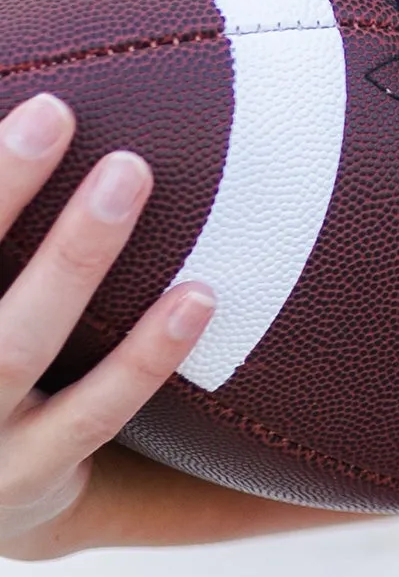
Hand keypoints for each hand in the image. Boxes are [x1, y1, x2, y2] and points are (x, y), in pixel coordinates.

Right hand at [0, 92, 212, 561]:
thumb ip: (1, 230)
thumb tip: (42, 104)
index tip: (28, 101)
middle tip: (56, 109)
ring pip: (20, 343)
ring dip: (76, 259)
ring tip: (130, 173)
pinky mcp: (32, 475)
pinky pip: (97, 411)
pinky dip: (146, 356)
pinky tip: (200, 297)